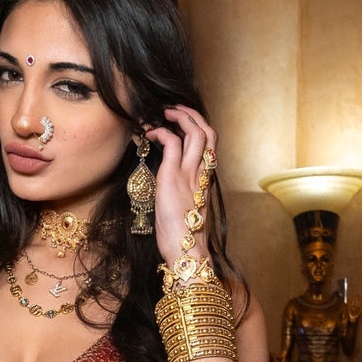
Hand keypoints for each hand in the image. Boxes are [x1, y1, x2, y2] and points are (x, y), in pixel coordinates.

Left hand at [145, 105, 216, 268]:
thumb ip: (181, 191)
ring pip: (196, 131)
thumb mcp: (184, 209)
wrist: (187, 251)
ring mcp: (190, 173)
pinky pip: (172, 143)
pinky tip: (150, 134)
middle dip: (191, 114)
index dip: (198, 127)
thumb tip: (166, 182)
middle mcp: (203, 173)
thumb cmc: (183, 237)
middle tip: (174, 109)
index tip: (184, 121)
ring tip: (163, 113)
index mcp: (206, 180)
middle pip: (208, 131)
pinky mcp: (173, 176)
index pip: (210, 144)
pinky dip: (161, 133)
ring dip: (179, 117)